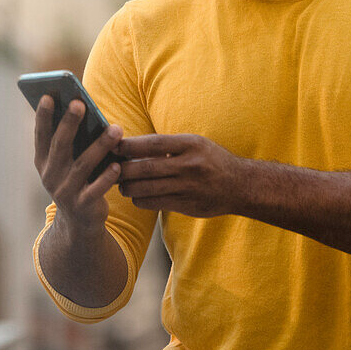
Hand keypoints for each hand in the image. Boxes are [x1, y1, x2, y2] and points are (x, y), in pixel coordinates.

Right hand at [34, 95, 122, 232]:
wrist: (80, 223)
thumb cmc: (77, 181)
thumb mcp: (67, 163)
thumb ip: (71, 141)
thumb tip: (83, 108)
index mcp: (43, 162)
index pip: (41, 135)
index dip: (43, 116)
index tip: (48, 96)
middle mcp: (50, 176)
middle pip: (60, 146)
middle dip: (69, 123)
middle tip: (80, 103)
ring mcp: (65, 192)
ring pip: (82, 166)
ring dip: (99, 146)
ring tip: (116, 129)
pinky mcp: (83, 206)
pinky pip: (96, 190)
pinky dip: (107, 178)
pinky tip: (118, 165)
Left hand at [117, 134, 245, 216]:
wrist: (240, 185)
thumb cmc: (212, 160)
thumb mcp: (195, 143)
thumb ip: (168, 145)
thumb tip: (132, 146)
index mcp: (191, 144)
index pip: (153, 144)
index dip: (130, 146)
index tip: (114, 146)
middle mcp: (189, 165)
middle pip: (147, 168)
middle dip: (124, 169)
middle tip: (110, 168)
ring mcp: (188, 187)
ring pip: (148, 188)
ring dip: (128, 187)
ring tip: (121, 184)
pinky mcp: (187, 205)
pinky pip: (156, 203)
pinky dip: (141, 200)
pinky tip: (136, 196)